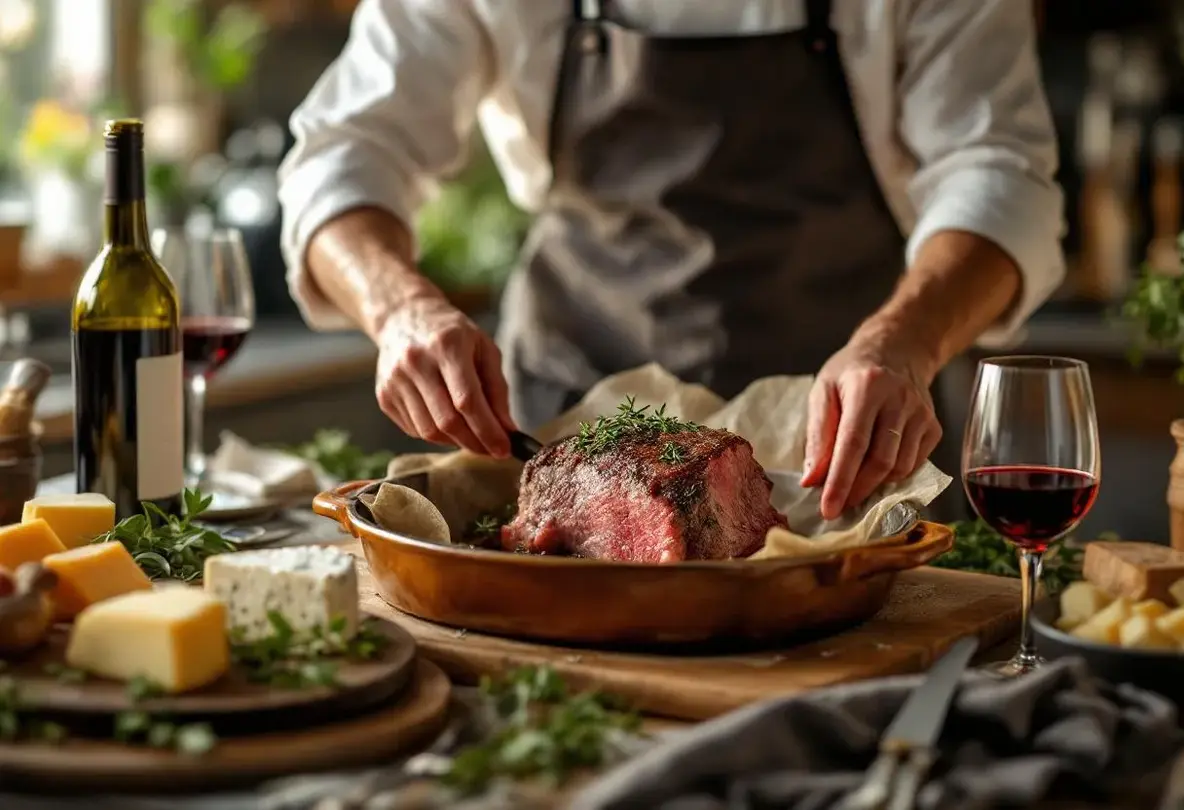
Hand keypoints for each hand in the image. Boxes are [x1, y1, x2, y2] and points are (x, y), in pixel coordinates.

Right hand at [375, 292, 516, 457]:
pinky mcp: (384, 395)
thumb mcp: (483, 348)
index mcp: (446, 346)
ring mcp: (395, 380)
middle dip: (474, 443)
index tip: (504, 449)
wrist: (403, 317)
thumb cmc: (451, 333)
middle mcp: (416, 362)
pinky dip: (436, 435)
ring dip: (455, 442)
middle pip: (447, 421)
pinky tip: (447, 423)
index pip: (467, 400)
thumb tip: (507, 429)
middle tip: (491, 450)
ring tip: (471, 436)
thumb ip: (497, 389)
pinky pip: (414, 429)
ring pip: (428, 431)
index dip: (487, 430)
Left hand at [800, 337, 941, 519]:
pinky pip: (914, 465)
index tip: (828, 509)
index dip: (840, 481)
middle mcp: (900, 400)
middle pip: (880, 461)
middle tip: (837, 507)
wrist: (897, 350)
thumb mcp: (823, 391)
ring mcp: (922, 414)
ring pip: (900, 468)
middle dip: (856, 491)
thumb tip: (812, 479)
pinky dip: (892, 477)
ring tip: (852, 489)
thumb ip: (818, 434)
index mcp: (868, 387)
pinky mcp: (934, 427)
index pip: (853, 444)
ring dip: (874, 487)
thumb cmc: (852, 373)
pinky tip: (875, 473)